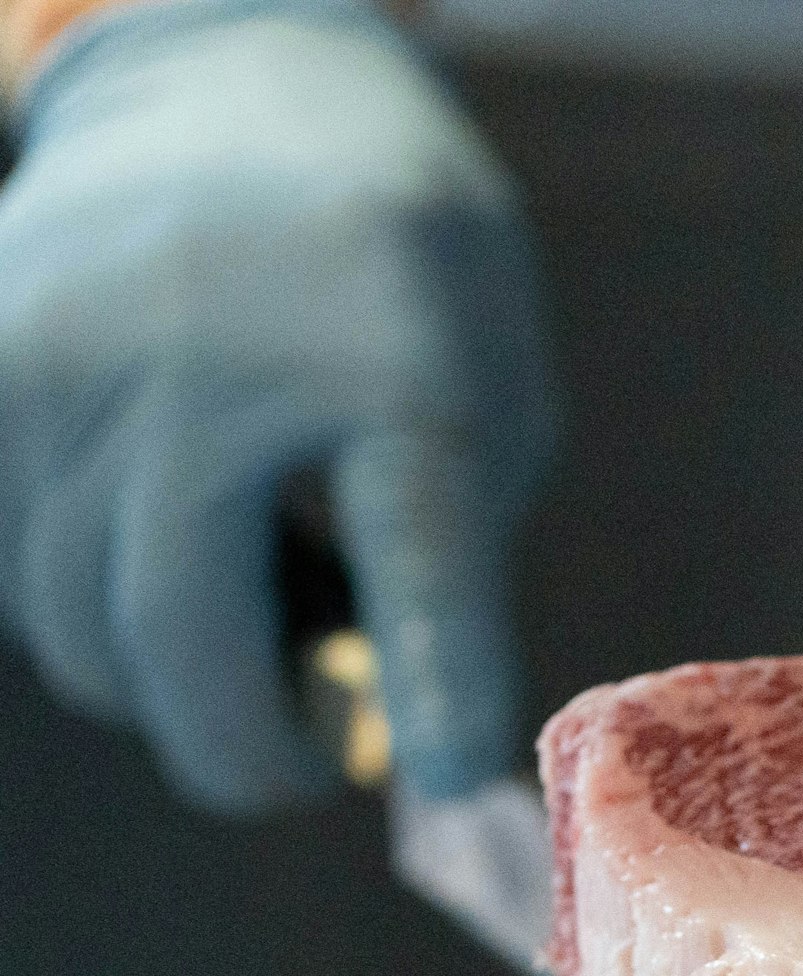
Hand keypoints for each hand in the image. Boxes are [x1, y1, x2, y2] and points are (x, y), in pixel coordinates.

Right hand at [0, 0, 551, 811]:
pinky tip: (159, 528)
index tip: (454, 781)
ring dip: (166, 667)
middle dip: (245, 749)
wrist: (243, 99)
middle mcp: (214, 367)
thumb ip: (438, 575)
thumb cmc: (406, 293)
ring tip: (249, 580)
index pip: (421, 561)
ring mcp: (69, 362)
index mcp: (400, 381)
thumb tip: (352, 746)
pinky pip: (15, 577)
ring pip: (80, 632)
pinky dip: (89, 601)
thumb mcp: (487, 408)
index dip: (436, 686)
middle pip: (180, 641)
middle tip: (307, 758)